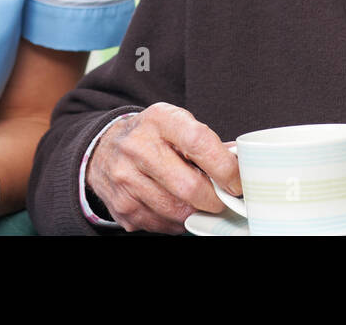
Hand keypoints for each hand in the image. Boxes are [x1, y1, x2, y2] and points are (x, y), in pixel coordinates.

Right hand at [86, 102, 238, 233]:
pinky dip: (175, 220)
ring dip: (196, 211)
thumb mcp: (176, 123)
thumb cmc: (150, 136)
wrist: (104, 148)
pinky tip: (173, 204)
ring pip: (177, 211)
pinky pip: (162, 225)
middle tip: (223, 198)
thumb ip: (207, 142)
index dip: (225, 167)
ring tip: (198, 200)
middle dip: (215, 199)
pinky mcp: (122, 206)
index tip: (237, 181)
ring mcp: (126, 179)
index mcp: (159, 120)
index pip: (199, 143)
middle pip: (189, 187)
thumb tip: (240, 163)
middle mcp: (138, 147)